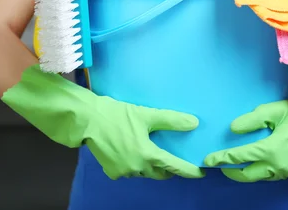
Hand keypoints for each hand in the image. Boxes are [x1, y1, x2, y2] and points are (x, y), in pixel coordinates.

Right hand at [3, 65, 203, 180]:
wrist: (87, 120)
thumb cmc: (118, 115)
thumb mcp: (146, 114)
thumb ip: (171, 120)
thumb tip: (194, 123)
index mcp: (147, 155)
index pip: (174, 166)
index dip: (188, 170)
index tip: (200, 172)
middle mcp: (137, 168)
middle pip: (159, 173)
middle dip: (168, 168)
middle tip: (173, 158)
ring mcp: (123, 172)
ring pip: (144, 172)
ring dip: (150, 165)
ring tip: (151, 152)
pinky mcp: (111, 171)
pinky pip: (129, 171)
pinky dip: (134, 164)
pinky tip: (132, 152)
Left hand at [204, 80, 287, 181]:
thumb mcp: (275, 110)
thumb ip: (251, 120)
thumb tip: (233, 129)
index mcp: (270, 150)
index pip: (238, 157)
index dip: (221, 159)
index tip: (208, 160)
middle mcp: (279, 166)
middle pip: (249, 175)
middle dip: (233, 172)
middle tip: (222, 167)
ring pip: (264, 177)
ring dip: (251, 172)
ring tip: (242, 165)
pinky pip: (279, 174)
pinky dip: (269, 170)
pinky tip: (266, 162)